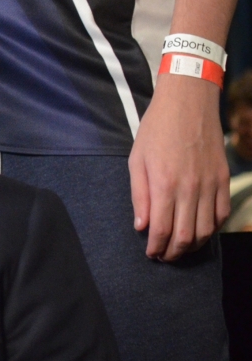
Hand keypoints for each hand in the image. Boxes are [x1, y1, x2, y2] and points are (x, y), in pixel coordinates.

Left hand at [129, 75, 230, 259]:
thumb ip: (139, 196)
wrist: (188, 105)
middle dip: (174, 252)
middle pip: (186, 236)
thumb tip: (141, 226)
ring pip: (207, 230)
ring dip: (193, 246)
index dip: (156, 247)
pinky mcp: (224, 180)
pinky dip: (212, 228)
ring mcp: (210, 185)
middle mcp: (190, 188)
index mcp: (164, 184)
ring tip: (180, 248)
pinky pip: (222, 214)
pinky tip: (200, 231)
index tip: (151, 253)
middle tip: (164, 256)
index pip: (162, 229)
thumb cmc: (156, 130)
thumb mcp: (136, 160)